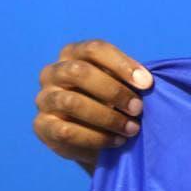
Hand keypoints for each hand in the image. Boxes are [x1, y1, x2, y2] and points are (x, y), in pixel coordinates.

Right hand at [34, 40, 152, 168]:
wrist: (94, 136)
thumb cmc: (112, 101)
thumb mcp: (121, 84)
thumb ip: (130, 79)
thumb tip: (147, 81)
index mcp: (73, 54)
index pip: (94, 49)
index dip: (122, 64)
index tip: (147, 84)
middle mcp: (53, 72)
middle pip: (79, 72)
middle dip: (114, 91)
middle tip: (138, 108)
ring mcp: (45, 99)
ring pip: (72, 102)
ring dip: (108, 117)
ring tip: (132, 128)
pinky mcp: (42, 126)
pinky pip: (67, 131)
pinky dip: (97, 137)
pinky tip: (118, 141)